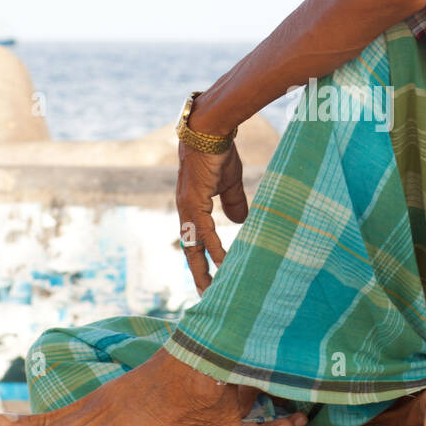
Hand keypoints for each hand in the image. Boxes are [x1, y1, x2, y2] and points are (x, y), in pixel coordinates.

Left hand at [175, 141, 248, 291]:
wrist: (211, 129)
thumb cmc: (219, 152)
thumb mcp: (230, 182)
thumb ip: (233, 203)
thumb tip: (239, 222)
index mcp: (193, 206)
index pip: (197, 239)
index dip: (202, 259)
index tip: (210, 278)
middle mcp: (186, 210)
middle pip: (192, 249)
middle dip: (199, 273)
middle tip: (207, 296)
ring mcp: (188, 207)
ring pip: (195, 245)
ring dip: (203, 268)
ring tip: (213, 289)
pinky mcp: (194, 201)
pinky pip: (204, 232)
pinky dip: (214, 249)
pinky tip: (223, 263)